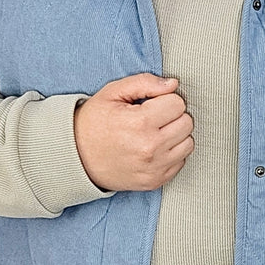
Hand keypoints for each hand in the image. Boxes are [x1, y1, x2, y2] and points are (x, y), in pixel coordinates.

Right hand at [73, 74, 193, 191]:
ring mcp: (154, 167)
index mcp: (140, 122)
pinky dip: (172, 153)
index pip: (178, 103)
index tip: (151, 104)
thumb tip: (173, 84)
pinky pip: (181, 161)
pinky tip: (154, 149)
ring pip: (188, 142)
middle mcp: (150, 147)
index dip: (165, 100)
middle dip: (173, 116)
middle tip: (153, 118)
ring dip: (176, 135)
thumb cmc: (94, 122)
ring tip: (155, 133)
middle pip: (187, 122)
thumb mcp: (112, 93)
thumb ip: (145, 83)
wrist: (76, 157)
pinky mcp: (155, 181)